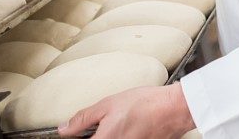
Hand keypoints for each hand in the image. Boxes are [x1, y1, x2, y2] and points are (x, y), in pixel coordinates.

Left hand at [59, 83, 194, 138]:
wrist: (175, 108)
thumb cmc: (144, 103)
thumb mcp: (107, 105)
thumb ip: (83, 119)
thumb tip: (64, 129)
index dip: (77, 138)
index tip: (77, 134)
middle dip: (97, 136)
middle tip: (102, 126)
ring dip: (111, 136)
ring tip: (120, 125)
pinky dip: (124, 136)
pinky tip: (131, 128)